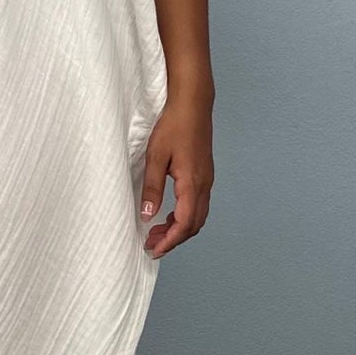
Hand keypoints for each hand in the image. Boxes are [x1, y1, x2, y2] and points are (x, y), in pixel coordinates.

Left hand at [138, 91, 213, 256]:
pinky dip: (184, 216)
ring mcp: (207, 180)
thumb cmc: (173, 126)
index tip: (153, 250)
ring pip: (197, 216)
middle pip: (193, 225)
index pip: (184, 224)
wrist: (192, 104)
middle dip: (173, 239)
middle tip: (151, 244)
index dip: (169, 241)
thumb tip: (148, 216)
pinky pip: (198, 204)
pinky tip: (169, 214)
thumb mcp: (155, 157)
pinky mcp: (204, 174)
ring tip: (157, 232)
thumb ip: (152, 188)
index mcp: (192, 184)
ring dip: (179, 229)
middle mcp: (204, 185)